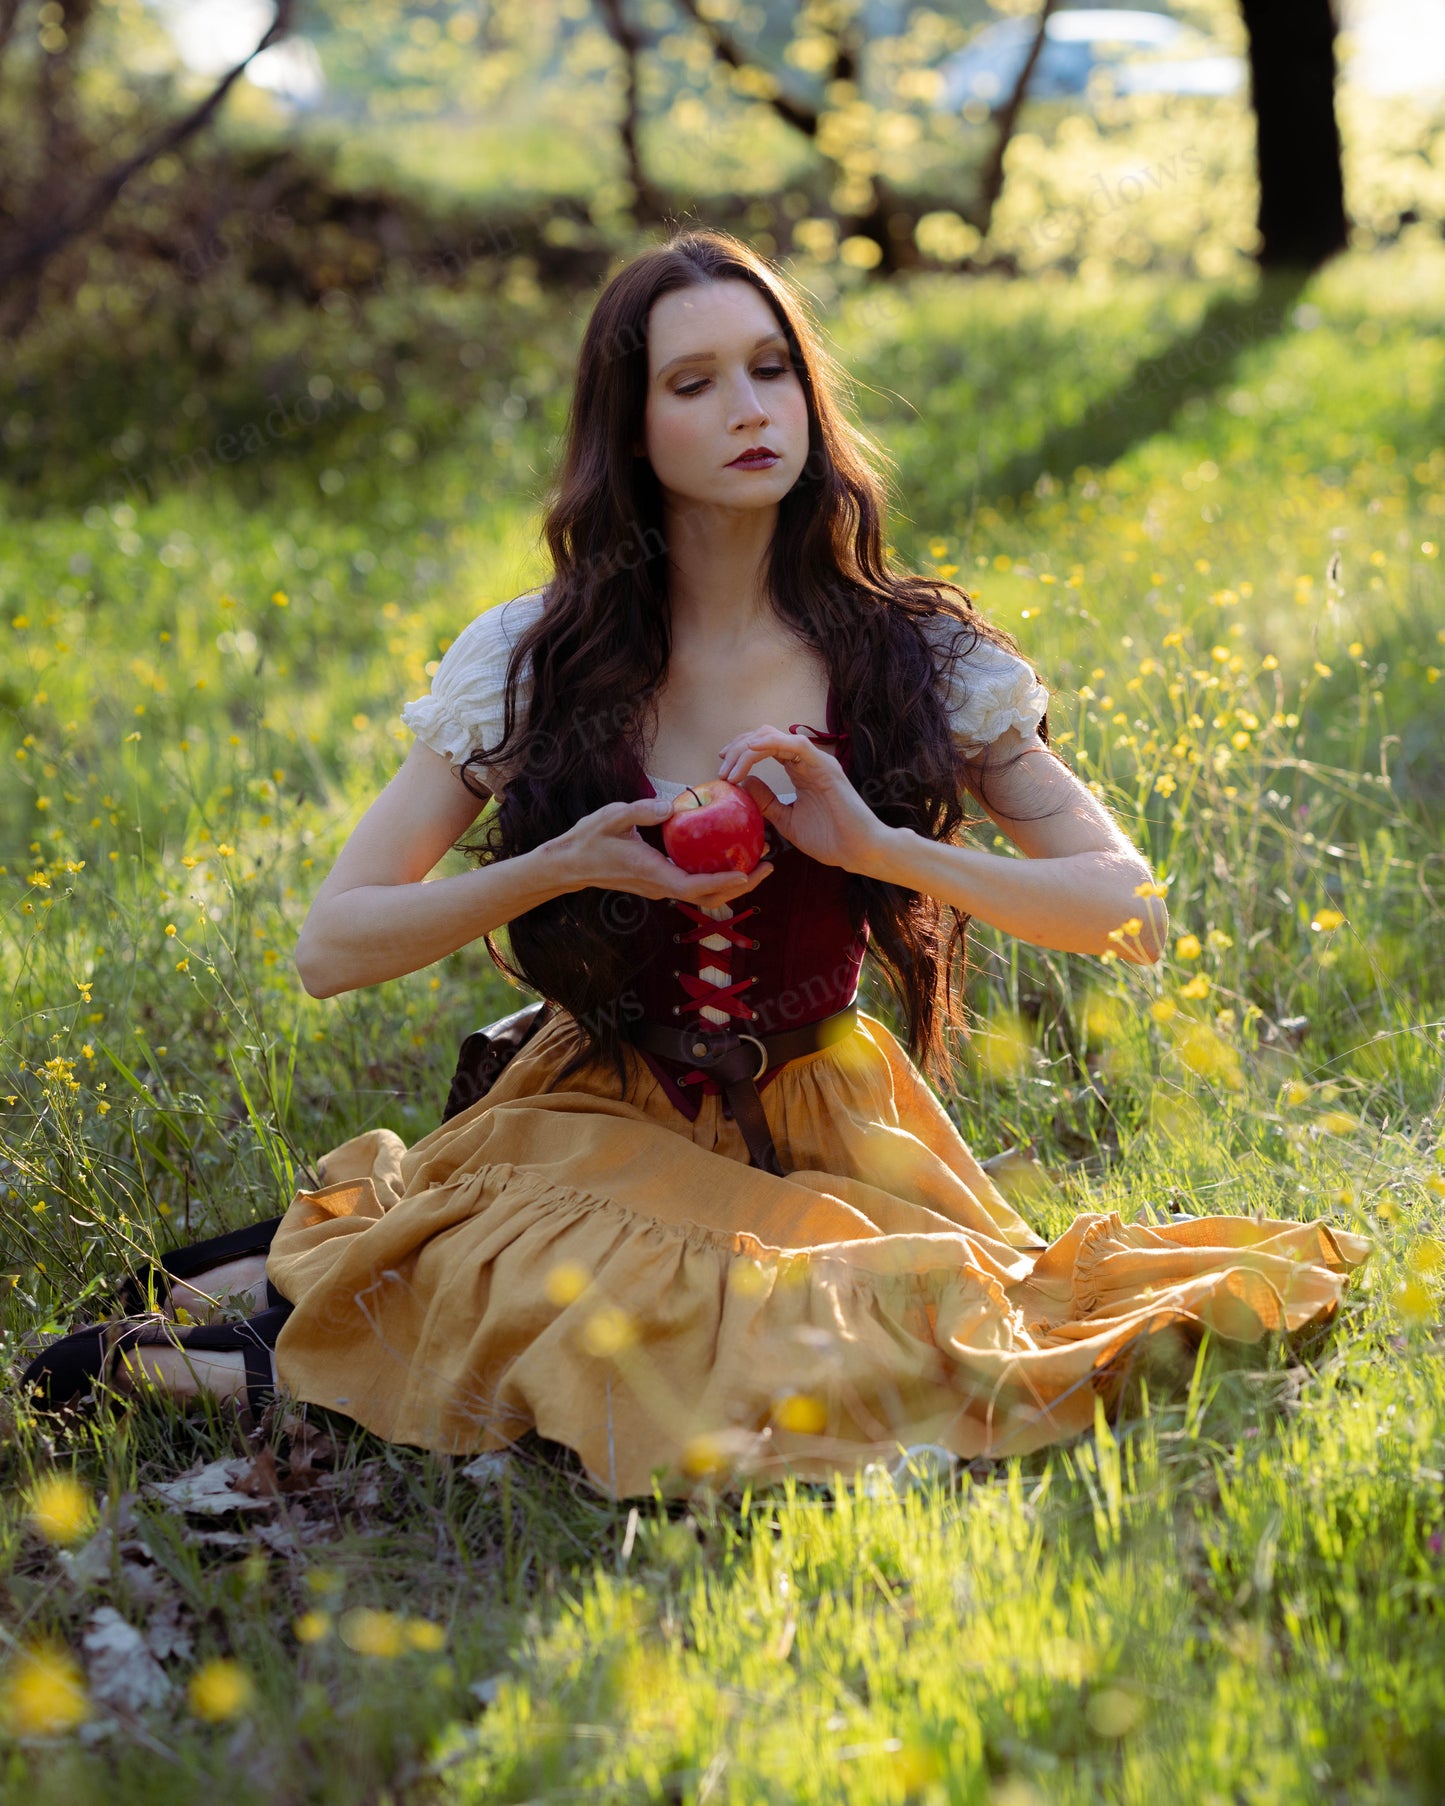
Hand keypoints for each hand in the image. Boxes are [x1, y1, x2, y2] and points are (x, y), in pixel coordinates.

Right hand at [542, 796, 774, 909]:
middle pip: (708, 896)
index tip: (747, 874)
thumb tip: (671, 805)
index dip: (723, 882)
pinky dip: (715, 877)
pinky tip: (728, 858)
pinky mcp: (660, 882)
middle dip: (741, 886)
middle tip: (768, 868)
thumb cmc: (589, 839)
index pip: (695, 885)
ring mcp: (661, 887)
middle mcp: (661, 886)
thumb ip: (643, 811)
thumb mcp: (613, 817)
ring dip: (732, 884)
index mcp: (654, 874)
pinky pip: (694, 884)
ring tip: (758, 865)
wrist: (569, 864)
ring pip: (703, 895)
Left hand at [717, 726, 892, 876]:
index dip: (740, 752)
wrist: (857, 851)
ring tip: (731, 770)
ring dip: (747, 749)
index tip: (722, 770)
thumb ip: (766, 802)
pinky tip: (751, 754)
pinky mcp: (824, 766)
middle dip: (738, 748)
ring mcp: (816, 760)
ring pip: (774, 736)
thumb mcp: (786, 820)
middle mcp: (806, 760)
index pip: (765, 747)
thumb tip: (745, 783)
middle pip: (765, 736)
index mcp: (799, 769)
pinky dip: (769, 744)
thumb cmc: (829, 838)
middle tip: (722, 768)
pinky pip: (794, 744)